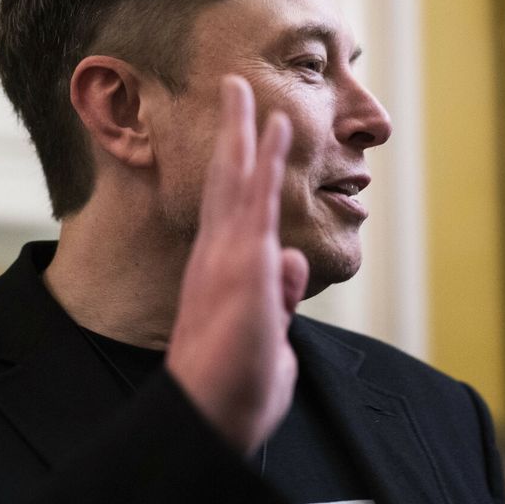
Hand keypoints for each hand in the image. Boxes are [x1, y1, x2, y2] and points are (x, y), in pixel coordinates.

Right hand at [165, 76, 308, 454]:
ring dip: (243, 132)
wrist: (213, 413)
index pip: (228, 212)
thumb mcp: (269, 334)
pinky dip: (265, 159)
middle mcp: (216, 257)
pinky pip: (257, 199)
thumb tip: (291, 261)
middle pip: (224, 183)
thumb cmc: (236, 387)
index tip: (240, 141)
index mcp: (218, 275)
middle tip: (231, 92)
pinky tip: (274, 126)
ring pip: (235, 179)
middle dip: (230, 135)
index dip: (235, 173)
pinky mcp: (243, 262)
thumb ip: (278, 295)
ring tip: (244, 90)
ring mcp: (227, 257)